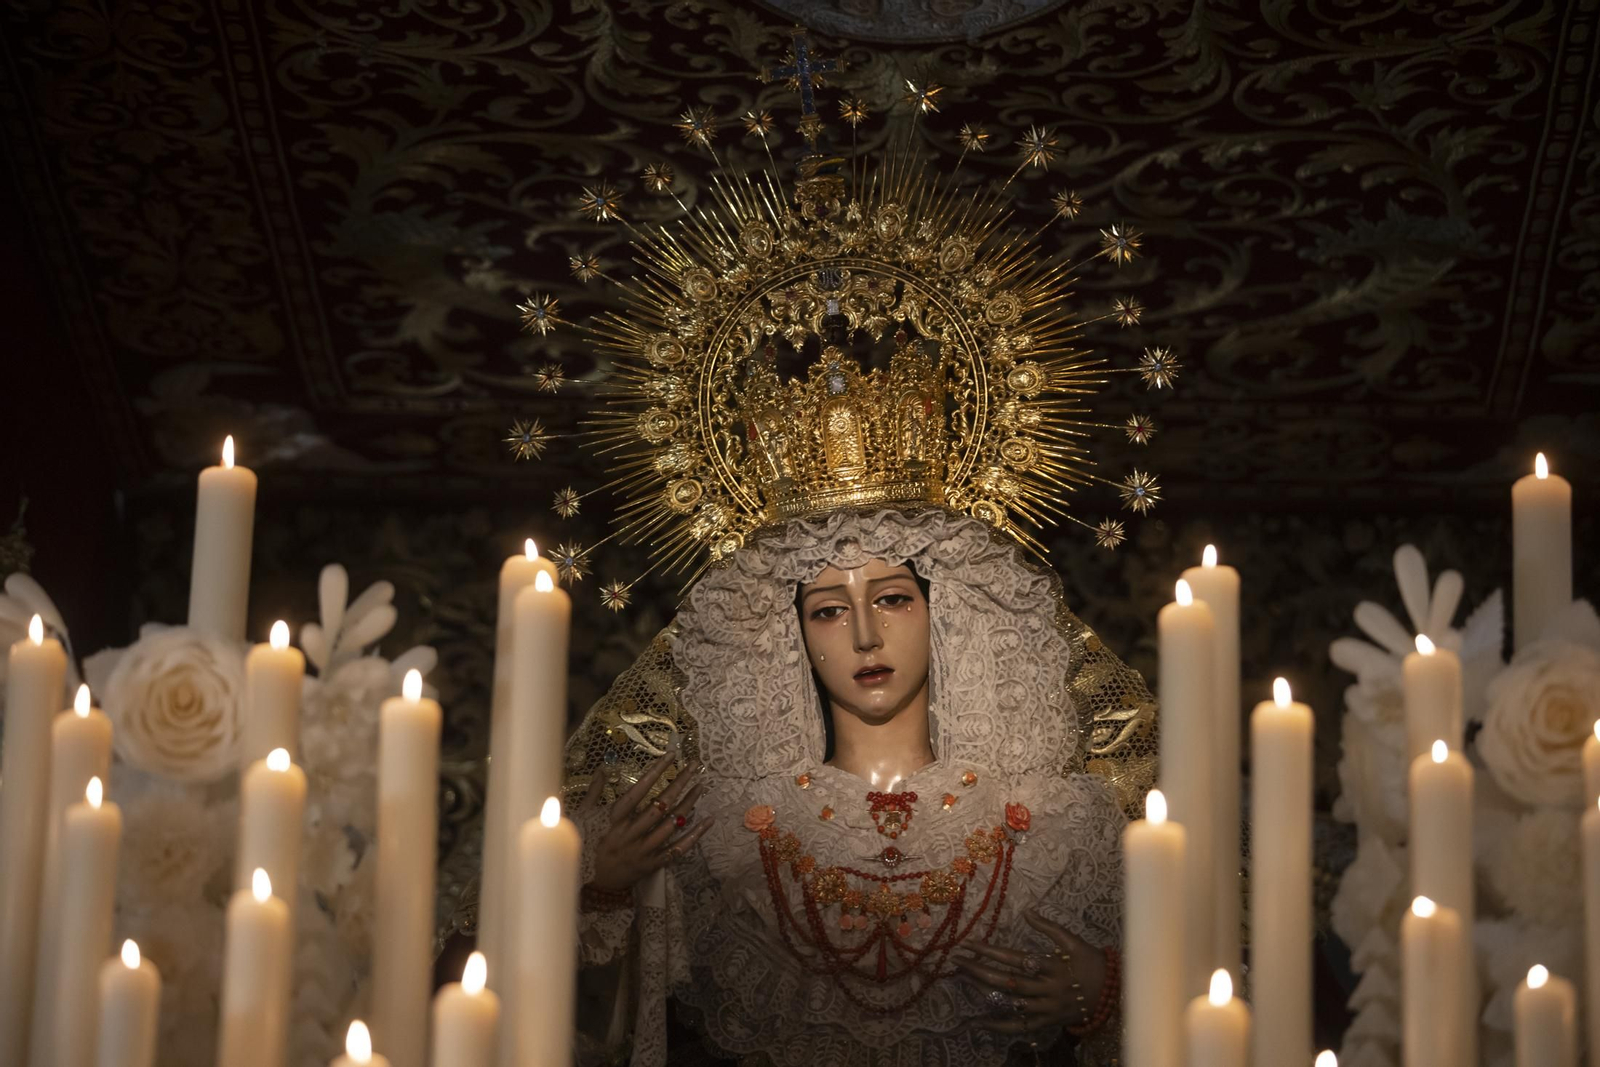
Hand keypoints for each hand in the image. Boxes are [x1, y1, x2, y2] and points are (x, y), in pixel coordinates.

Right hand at [582, 750, 713, 892]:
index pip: (636, 792)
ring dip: (688, 805)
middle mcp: (630, 834)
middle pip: (659, 806)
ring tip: (700, 787)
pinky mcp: (652, 865)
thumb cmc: (586, 845)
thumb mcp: (582, 817)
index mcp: (613, 820)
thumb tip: (603, 770)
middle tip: (694, 767)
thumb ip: (593, 793)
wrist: (589, 884)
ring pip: (670, 826)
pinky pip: (676, 850)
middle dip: (678, 784)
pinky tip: (707, 821)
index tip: (671, 756)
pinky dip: (693, 836)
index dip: (654, 773)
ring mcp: (642, 850)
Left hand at [951, 911, 1107, 1034]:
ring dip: (985, 992)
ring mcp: (1047, 1008)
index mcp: (1054, 966)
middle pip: (1008, 982)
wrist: (1114, 993)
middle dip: (980, 971)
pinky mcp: (1048, 1022)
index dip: (991, 952)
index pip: (1016, 958)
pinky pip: (1021, 1027)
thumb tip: (1026, 911)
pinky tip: (979, 1023)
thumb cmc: (1091, 962)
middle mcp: (1048, 989)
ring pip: (1011, 1003)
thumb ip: (1049, 927)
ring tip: (963, 980)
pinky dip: (999, 1026)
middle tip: (957, 961)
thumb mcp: (1073, 941)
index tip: (969, 944)